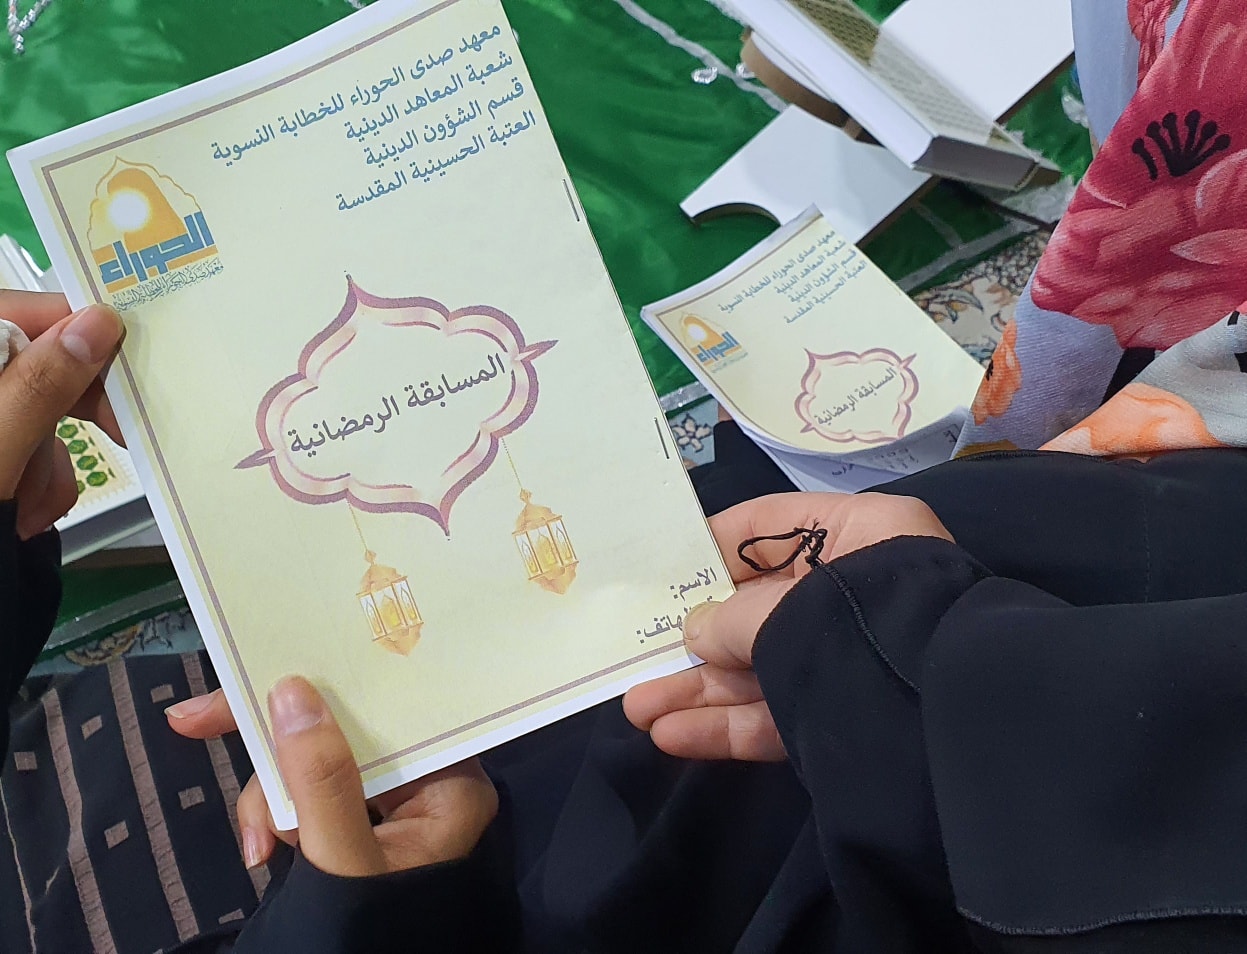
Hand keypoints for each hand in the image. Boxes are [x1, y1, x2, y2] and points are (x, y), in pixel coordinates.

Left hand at [0, 291, 123, 537]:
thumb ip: (40, 385)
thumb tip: (99, 322)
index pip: (28, 314)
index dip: (83, 341)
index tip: (130, 380)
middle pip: (36, 366)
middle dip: (67, 416)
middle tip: (116, 439)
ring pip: (34, 414)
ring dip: (47, 464)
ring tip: (25, 509)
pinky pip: (24, 445)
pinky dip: (34, 481)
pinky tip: (22, 512)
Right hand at [168, 676, 497, 876]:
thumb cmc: (365, 938)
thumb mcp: (341, 862)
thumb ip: (319, 781)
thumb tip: (293, 692)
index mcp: (450, 786)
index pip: (388, 708)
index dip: (321, 687)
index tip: (254, 676)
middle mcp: (426, 786)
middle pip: (343, 728)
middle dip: (276, 750)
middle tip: (193, 721)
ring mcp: (389, 808)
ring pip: (314, 761)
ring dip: (270, 799)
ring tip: (260, 849)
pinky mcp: (354, 826)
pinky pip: (308, 793)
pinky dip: (275, 815)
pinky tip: (263, 852)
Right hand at [624, 492, 952, 761]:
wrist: (953, 717)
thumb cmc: (864, 623)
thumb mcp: (786, 609)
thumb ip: (730, 620)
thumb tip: (692, 634)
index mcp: (859, 534)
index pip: (771, 527)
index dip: (711, 549)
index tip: (660, 575)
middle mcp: (856, 588)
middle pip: (758, 608)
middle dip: (696, 642)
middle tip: (638, 658)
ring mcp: (853, 653)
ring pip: (764, 667)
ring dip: (701, 692)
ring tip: (639, 709)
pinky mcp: (851, 712)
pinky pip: (783, 711)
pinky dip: (731, 725)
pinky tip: (676, 736)